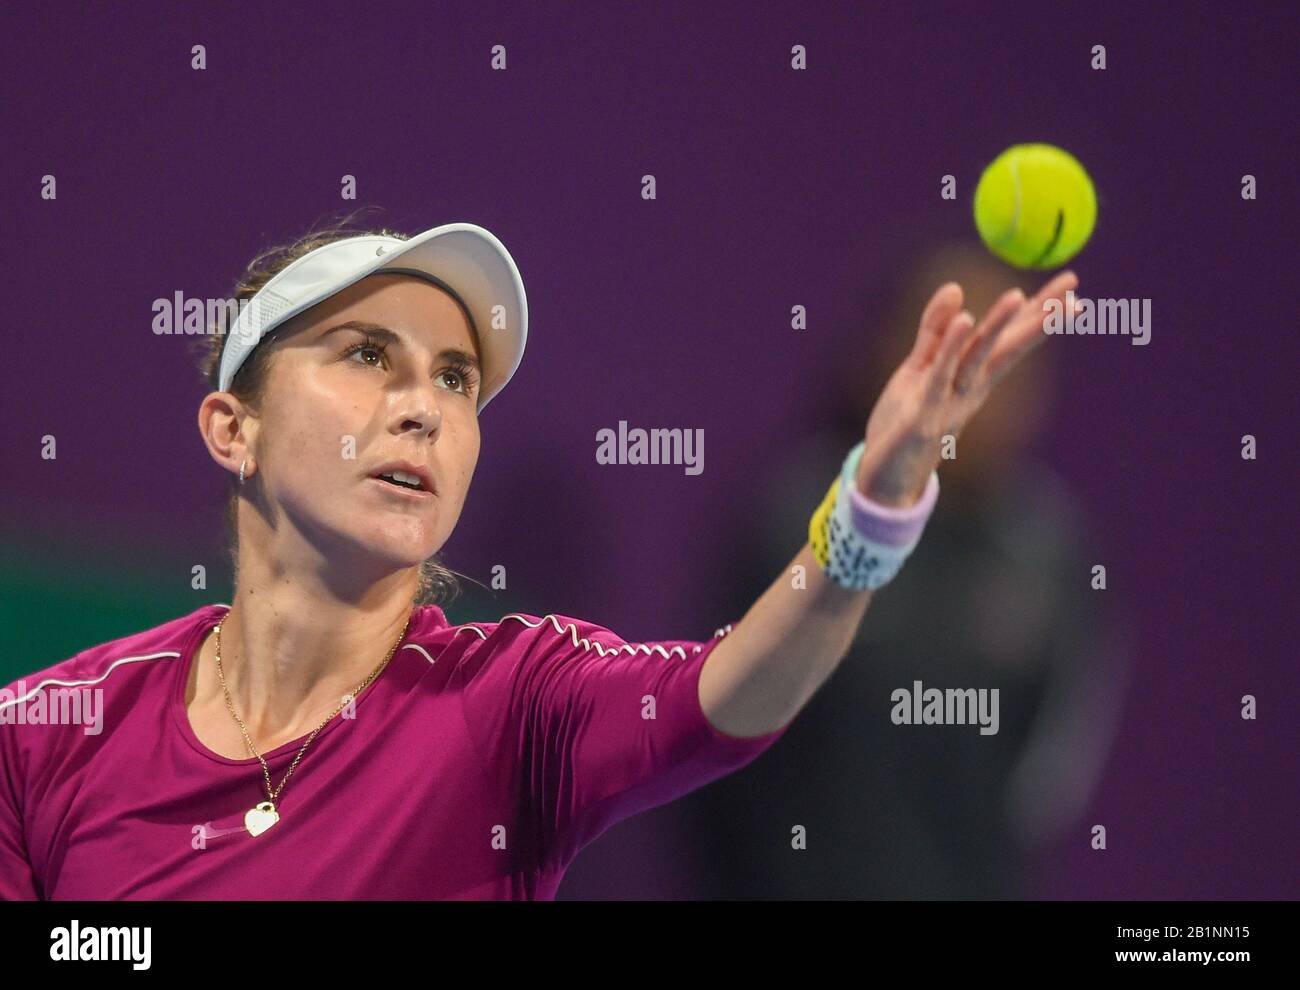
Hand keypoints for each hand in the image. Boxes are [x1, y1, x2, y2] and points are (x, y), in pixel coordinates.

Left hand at [855, 269, 1079, 505]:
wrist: (887, 474)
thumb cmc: (907, 420)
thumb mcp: (920, 367)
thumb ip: (935, 330)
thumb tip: (956, 288)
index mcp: (974, 375)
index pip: (1012, 337)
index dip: (1040, 311)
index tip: (1071, 284)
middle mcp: (971, 388)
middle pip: (1009, 345)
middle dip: (1040, 316)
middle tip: (1072, 285)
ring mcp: (951, 402)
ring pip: (979, 356)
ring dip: (998, 326)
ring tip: (1017, 295)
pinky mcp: (924, 414)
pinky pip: (940, 375)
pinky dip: (952, 347)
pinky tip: (965, 322)